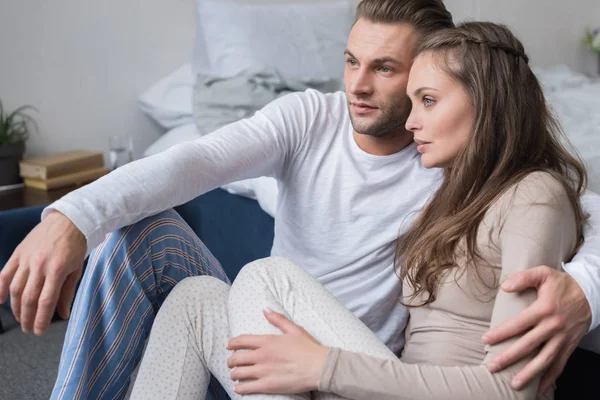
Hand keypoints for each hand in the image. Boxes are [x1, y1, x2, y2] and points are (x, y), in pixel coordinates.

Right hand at [0, 210, 86, 335]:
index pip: (45, 301)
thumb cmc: (76, 246)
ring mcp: (26, 259)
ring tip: (21, 319)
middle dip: (28, 318)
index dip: (41, 319)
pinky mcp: (18, 253)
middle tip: (29, 329)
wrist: (68, 220)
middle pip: (28, 298)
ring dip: (16, 308)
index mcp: (56, 270)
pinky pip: (5, 273)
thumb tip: (63, 314)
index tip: (39, 331)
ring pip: (15, 289)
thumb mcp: (76, 270)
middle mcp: (39, 265)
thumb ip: (67, 293)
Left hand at [227, 308, 329, 394]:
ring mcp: (263, 371)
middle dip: (231, 361)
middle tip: (232, 363)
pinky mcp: (267, 386)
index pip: (241, 341)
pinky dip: (239, 388)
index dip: (232, 343)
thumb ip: (277, 319)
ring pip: (238, 373)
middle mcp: (262, 355)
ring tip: (235, 375)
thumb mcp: (294, 329)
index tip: (229, 346)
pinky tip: (239, 388)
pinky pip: (246, 388)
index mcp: (267, 341)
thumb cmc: (309, 348)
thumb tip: (265, 309)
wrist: (319, 367)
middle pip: (237, 358)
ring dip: (234, 374)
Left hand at [483, 266, 590, 393]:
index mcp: (544, 309)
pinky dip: (550, 378)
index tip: (485, 340)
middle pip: (528, 345)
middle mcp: (553, 326)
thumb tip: (504, 286)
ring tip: (514, 384)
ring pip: (545, 360)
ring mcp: (562, 338)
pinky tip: (539, 388)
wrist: (590, 293)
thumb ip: (523, 277)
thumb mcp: (543, 273)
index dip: (501, 333)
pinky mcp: (570, 346)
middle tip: (493, 366)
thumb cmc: (562, 284)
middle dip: (509, 357)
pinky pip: (560, 365)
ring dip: (529, 373)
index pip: (517, 324)